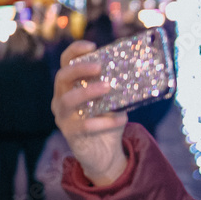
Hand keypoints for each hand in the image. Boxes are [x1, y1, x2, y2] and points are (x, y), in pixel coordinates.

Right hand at [51, 41, 128, 185]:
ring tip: (107, 87)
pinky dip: (105, 121)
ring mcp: (64, 117)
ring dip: (87, 91)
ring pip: (67, 100)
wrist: (104, 153)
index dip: (75, 51)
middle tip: (100, 67)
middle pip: (61, 77)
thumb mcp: (113, 101)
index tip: (92, 46)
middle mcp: (61, 99)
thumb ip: (119, 88)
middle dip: (79, 69)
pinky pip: (85, 125)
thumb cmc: (107, 121)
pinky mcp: (71, 134)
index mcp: (71, 87)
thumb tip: (140, 70)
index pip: (66, 63)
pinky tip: (121, 118)